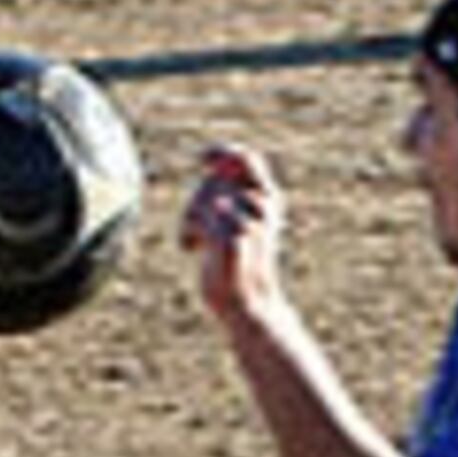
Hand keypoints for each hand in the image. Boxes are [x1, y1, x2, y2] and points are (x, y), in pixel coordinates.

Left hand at [178, 140, 287, 324]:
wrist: (246, 303)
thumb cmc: (235, 260)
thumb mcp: (232, 220)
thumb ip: (224, 190)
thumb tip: (210, 163)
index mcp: (269, 198)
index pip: (247, 158)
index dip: (223, 153)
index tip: (201, 158)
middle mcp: (264, 207)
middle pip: (214, 181)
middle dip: (196, 201)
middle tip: (193, 226)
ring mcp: (252, 224)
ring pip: (205, 201)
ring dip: (190, 219)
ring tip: (195, 240)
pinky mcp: (233, 241)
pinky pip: (200, 220)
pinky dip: (189, 232)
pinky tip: (191, 248)